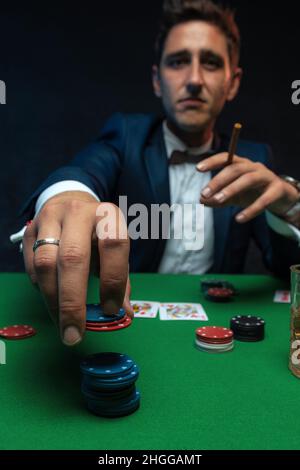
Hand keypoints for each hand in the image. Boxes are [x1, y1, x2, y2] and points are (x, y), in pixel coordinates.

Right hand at [22, 191, 132, 345]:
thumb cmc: (98, 234)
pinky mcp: (31, 229)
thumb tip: (124, 315)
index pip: (113, 245)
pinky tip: (52, 299)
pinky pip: (31, 265)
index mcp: (108, 215)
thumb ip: (121, 281)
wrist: (71, 203)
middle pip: (73, 257)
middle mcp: (79, 212)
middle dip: (73, 301)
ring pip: (46, 262)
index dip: (113, 280)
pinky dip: (41, 287)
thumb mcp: (116, 251)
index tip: (110, 310)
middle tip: (74, 333)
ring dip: (52, 300)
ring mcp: (51, 219)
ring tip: (62, 323)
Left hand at [197, 153, 298, 222]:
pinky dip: (251, 210)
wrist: (280, 197)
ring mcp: (266, 176)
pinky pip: (264, 200)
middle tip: (204, 193)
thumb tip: (201, 201)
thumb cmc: (252, 192)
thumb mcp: (233, 196)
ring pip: (248, 179)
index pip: (226, 158)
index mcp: (241, 164)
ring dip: (231, 189)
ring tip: (217, 200)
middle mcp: (253, 167)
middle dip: (218, 180)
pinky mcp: (277, 189)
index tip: (198, 168)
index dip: (212, 161)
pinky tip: (239, 219)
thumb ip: (216, 198)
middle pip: (235, 169)